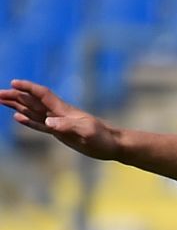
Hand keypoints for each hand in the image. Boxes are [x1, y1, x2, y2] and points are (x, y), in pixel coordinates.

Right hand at [2, 79, 116, 158]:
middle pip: (32, 101)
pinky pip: (39, 125)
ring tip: (1, 100)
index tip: (13, 83)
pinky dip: (27, 121)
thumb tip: (48, 123)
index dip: (28, 88)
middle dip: (15, 96)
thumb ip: (67, 126)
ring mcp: (58, 123)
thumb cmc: (103, 138)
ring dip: (17, 106)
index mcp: (64, 110)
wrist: (113, 145)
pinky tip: (17, 117)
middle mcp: (58, 114)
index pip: (42, 95)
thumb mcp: (87, 132)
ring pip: (32, 111)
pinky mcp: (60, 133)